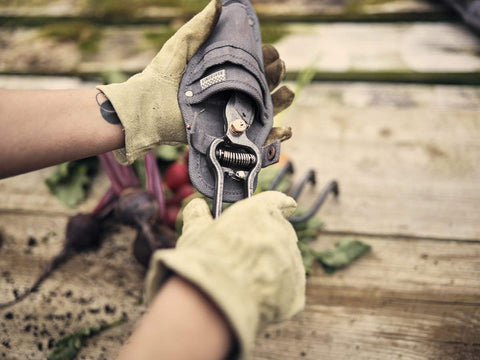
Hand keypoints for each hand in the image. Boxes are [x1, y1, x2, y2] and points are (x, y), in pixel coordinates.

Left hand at [98, 0, 293, 164]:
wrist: (147, 109)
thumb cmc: (161, 76)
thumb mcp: (181, 46)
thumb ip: (200, 26)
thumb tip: (219, 2)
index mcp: (224, 70)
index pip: (255, 61)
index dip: (266, 55)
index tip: (267, 53)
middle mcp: (232, 91)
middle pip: (266, 82)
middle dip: (276, 74)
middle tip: (276, 69)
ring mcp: (233, 114)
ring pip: (268, 107)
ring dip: (282, 100)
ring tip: (287, 93)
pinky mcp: (230, 135)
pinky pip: (258, 138)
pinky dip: (276, 136)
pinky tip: (287, 130)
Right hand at [145, 191, 305, 358]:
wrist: (212, 301)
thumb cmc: (202, 262)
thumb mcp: (195, 232)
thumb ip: (199, 216)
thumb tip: (196, 205)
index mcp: (259, 212)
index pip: (277, 201)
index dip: (281, 204)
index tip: (288, 206)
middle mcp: (281, 233)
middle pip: (282, 234)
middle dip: (270, 243)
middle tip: (249, 257)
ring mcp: (291, 263)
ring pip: (286, 264)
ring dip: (273, 270)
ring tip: (246, 284)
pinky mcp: (295, 293)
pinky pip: (288, 291)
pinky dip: (276, 295)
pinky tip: (255, 300)